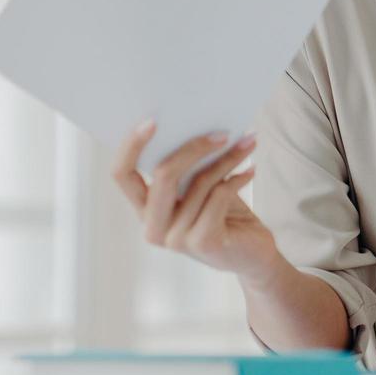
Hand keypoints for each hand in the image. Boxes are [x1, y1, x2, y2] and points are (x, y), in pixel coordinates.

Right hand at [111, 119, 281, 283]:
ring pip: (199, 182)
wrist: (253, 255)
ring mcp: (176, 239)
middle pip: (163, 175)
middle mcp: (153, 227)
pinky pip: (218, 196)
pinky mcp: (203, 242)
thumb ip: (189, 166)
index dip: (131, 146)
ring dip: (228, 158)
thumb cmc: (225, 214)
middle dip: (193, 147)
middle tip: (223, 131)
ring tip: (248, 143)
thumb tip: (197, 124)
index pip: (122, 174)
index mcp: (145, 209)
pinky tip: (251, 170)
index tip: (153, 120)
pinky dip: (237, 178)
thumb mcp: (201, 187)